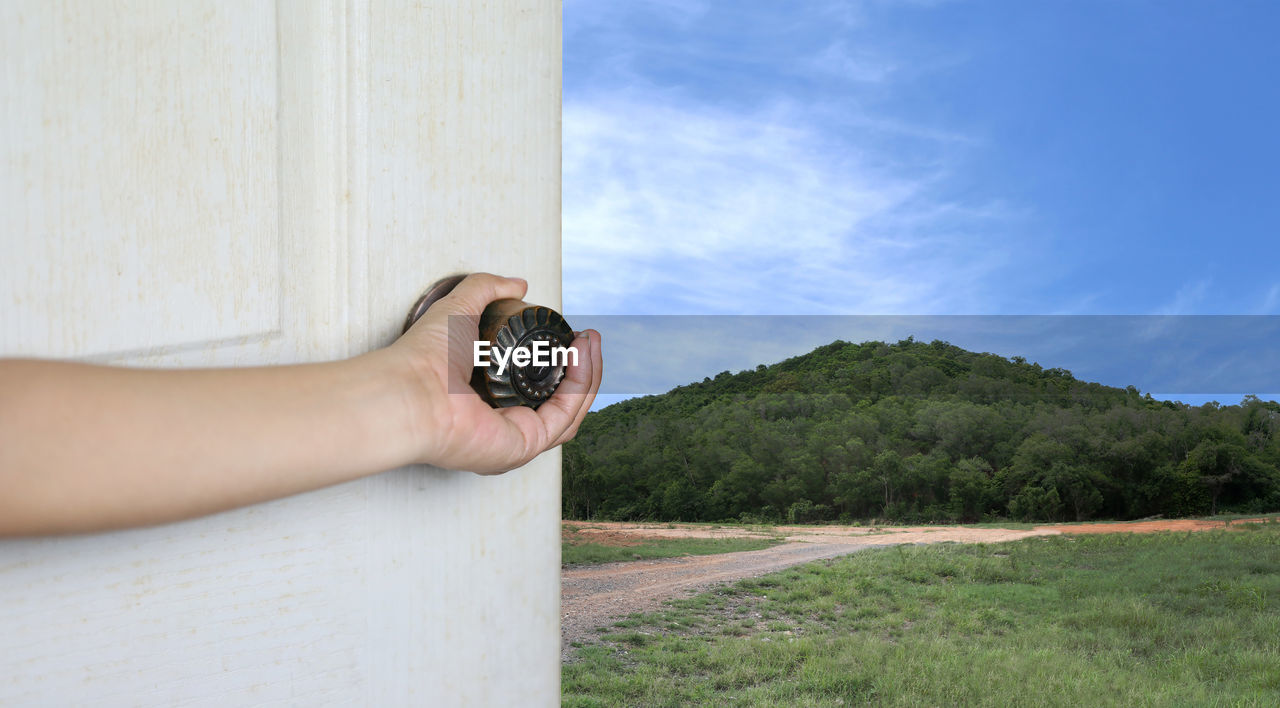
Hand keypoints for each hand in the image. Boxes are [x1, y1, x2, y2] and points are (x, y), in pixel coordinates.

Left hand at [387, 273, 601, 472]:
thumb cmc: (422, 359)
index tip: (572, 335)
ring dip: (588, 374)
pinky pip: (564, 417)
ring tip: (590, 342)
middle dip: (583, 368)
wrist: (409, 389)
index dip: (561, 360)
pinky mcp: (524, 445)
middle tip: (588, 338)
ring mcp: (515, 436)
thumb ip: (486, 289)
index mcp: (490, 397)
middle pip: (561, 399)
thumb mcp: (460, 307)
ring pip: (570, 410)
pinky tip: (582, 356)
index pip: (538, 384)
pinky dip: (580, 386)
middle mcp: (504, 421)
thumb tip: (517, 285)